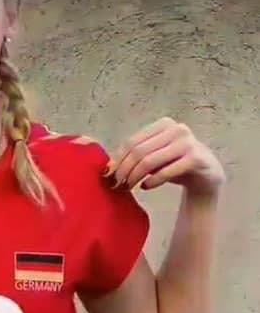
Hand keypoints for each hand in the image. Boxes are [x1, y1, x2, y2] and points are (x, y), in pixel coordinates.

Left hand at [105, 117, 225, 197]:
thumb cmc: (175, 166)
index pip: (131, 142)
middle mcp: (176, 129)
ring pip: (149, 161)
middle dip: (124, 170)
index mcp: (163, 125)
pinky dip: (152, 181)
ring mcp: (187, 143)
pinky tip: (145, 187)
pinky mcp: (195, 159)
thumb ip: (135, 158)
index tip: (109, 176)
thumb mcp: (153, 160)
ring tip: (129, 187)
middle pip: (138, 151)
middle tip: (117, 185)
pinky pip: (165, 171)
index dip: (118, 160)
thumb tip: (107, 169)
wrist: (206, 178)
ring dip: (135, 177)